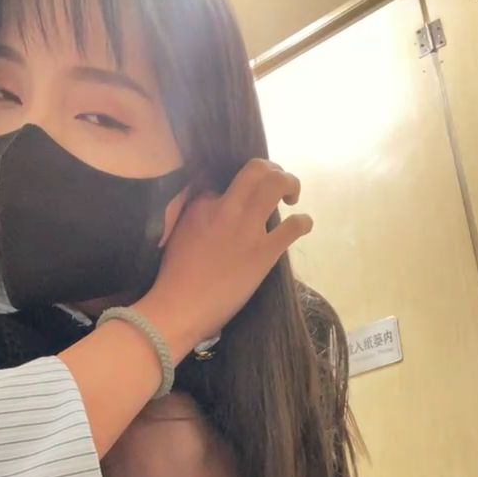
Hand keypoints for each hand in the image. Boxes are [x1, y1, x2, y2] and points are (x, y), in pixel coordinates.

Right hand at [139, 159, 312, 353]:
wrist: (180, 308)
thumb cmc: (174, 276)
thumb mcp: (177, 232)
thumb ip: (195, 213)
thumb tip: (213, 202)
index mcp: (202, 204)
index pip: (225, 179)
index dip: (236, 187)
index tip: (240, 199)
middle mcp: (226, 208)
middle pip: (257, 168)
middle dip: (273, 168)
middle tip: (277, 182)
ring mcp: (247, 229)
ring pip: (276, 184)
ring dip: (290, 183)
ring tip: (292, 195)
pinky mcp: (264, 253)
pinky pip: (293, 227)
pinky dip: (303, 222)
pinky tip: (303, 224)